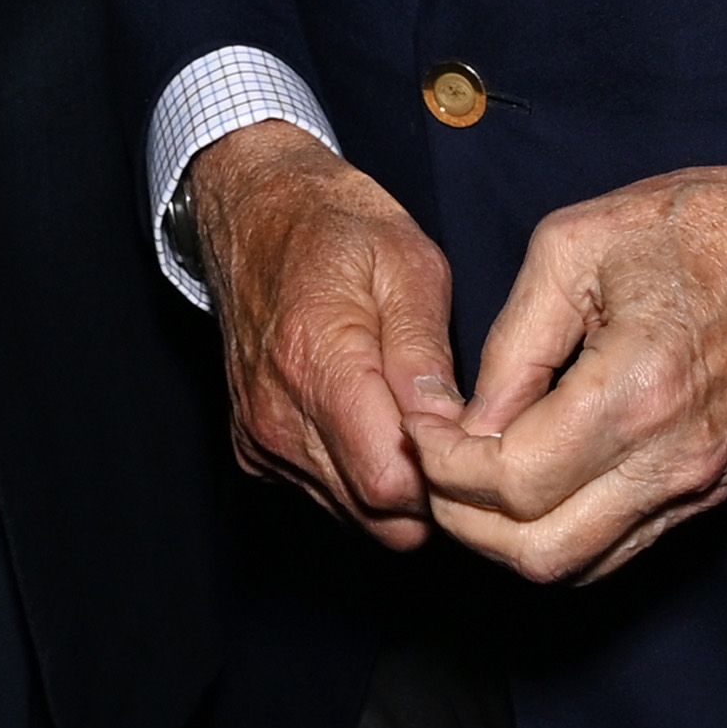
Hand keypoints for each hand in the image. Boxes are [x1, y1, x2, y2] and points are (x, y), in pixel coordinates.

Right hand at [186, 121, 460, 551]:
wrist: (254, 211)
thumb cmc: (339, 228)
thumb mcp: (408, 264)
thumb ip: (425, 353)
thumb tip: (452, 428)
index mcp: (319, 363)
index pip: (392, 483)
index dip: (446, 478)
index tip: (474, 442)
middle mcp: (279, 415)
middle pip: (377, 514)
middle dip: (430, 495)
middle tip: (458, 437)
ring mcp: (261, 438)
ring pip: (354, 516)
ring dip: (396, 490)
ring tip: (415, 424)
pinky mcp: (253, 449)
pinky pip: (324, 496)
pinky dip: (357, 478)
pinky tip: (374, 423)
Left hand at [409, 133, 726, 585]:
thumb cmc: (700, 226)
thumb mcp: (575, 245)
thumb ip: (512, 343)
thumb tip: (467, 418)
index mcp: (636, 391)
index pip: (509, 481)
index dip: (441, 462)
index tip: (417, 421)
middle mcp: (671, 460)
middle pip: (536, 553)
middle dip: (460, 517)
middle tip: (429, 459)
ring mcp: (697, 485)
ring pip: (578, 566)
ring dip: (504, 536)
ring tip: (468, 473)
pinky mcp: (710, 489)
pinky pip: (617, 546)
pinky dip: (556, 530)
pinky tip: (526, 478)